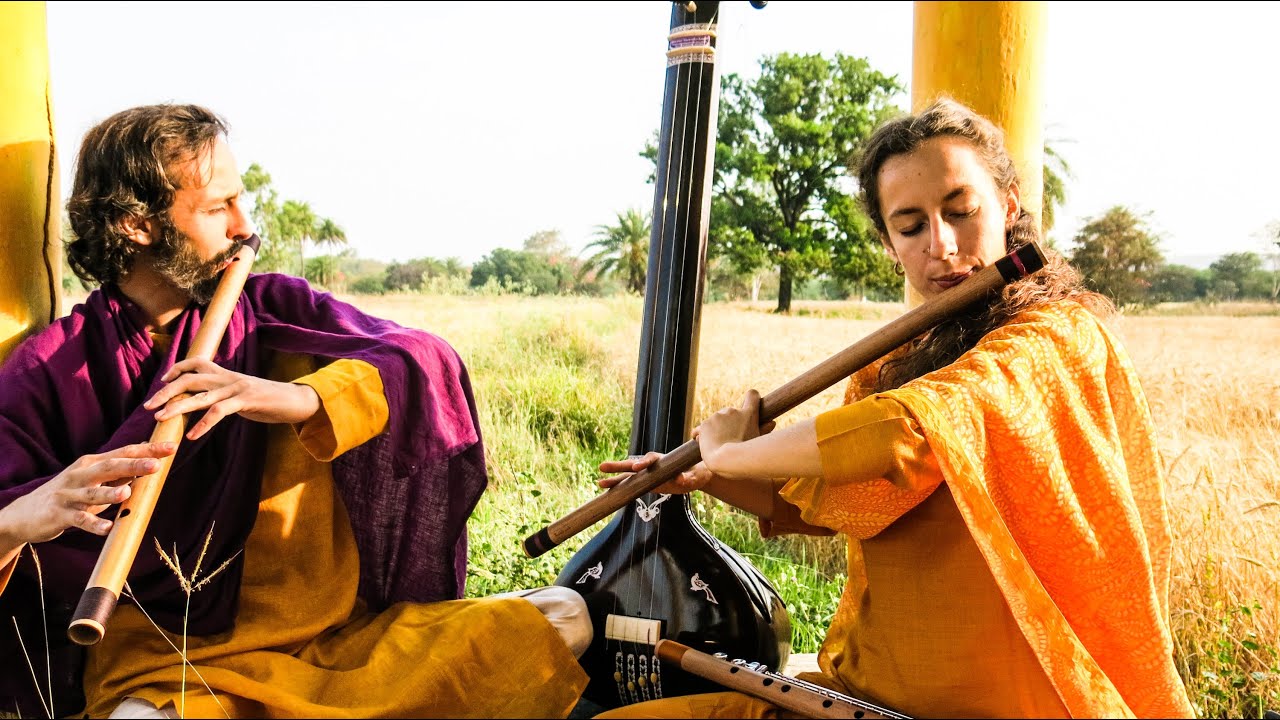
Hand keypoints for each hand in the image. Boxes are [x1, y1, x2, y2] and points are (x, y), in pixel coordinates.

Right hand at [0, 441, 177, 545]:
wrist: (26, 513)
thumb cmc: (69, 494)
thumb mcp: (93, 478)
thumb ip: (118, 469)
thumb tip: (146, 453)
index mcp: (92, 463)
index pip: (124, 452)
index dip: (148, 450)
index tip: (171, 447)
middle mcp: (80, 475)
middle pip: (109, 468)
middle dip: (133, 466)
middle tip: (156, 465)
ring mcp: (69, 495)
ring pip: (92, 493)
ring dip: (110, 493)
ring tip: (127, 494)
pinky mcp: (59, 515)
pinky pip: (79, 520)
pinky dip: (93, 523)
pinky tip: (107, 527)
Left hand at [143, 357, 320, 439]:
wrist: (296, 400)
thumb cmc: (268, 400)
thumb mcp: (242, 393)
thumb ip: (223, 394)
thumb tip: (204, 403)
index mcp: (226, 374)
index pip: (196, 363)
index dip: (176, 369)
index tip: (162, 380)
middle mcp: (228, 377)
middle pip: (189, 379)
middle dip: (166, 392)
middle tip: (149, 407)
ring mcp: (236, 387)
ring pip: (200, 395)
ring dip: (177, 407)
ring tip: (160, 419)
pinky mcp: (246, 400)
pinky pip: (219, 411)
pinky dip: (203, 424)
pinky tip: (192, 436)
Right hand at [597, 452, 714, 494]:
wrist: (694, 475)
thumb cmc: (696, 472)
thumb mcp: (694, 476)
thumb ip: (688, 477)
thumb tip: (681, 479)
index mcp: (662, 460)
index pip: (651, 459)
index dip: (643, 462)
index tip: (637, 467)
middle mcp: (651, 465)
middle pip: (632, 464)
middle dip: (618, 466)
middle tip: (602, 467)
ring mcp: (646, 474)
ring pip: (628, 474)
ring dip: (614, 478)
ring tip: (600, 483)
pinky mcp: (645, 482)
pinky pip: (629, 484)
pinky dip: (618, 486)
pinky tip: (606, 489)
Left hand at [692, 389, 773, 471]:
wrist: (725, 460)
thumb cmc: (745, 455)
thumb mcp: (757, 442)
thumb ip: (764, 430)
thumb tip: (773, 422)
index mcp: (749, 415)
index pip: (752, 396)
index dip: (751, 398)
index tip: (750, 402)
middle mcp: (733, 411)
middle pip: (730, 413)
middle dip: (728, 423)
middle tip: (729, 439)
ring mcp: (718, 416)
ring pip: (716, 422)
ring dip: (716, 430)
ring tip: (718, 445)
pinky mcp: (705, 422)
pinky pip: (702, 429)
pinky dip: (703, 435)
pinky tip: (704, 444)